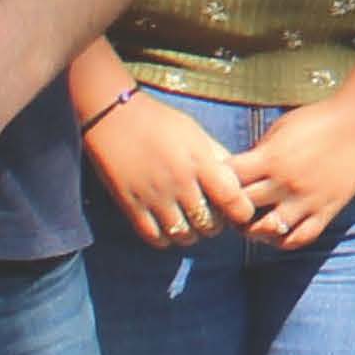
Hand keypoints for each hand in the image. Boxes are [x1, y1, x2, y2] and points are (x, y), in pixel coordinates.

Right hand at [86, 92, 255, 249]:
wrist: (113, 116)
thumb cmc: (160, 121)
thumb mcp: (196, 134)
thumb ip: (217, 157)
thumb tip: (237, 180)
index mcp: (200, 161)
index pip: (233, 200)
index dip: (242, 212)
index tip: (239, 210)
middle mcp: (179, 182)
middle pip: (209, 225)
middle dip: (216, 226)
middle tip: (212, 216)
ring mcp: (153, 195)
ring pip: (183, 235)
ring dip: (192, 234)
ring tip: (190, 223)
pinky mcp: (130, 204)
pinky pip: (154, 237)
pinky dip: (165, 239)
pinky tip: (168, 227)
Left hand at [228, 96, 354, 251]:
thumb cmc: (320, 120)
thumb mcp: (281, 129)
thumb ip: (260, 153)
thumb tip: (240, 173)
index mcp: (271, 158)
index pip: (228, 179)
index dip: (217, 182)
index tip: (218, 182)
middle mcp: (286, 182)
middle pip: (242, 207)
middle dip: (230, 208)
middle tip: (229, 207)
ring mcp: (307, 199)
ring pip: (267, 230)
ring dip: (253, 230)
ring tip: (252, 223)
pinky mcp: (327, 210)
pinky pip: (300, 237)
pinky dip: (284, 240)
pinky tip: (278, 231)